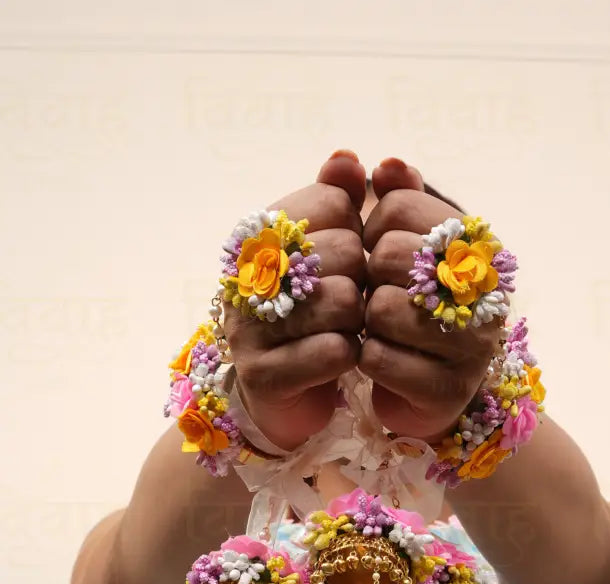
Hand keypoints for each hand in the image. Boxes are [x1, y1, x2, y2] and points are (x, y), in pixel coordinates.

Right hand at [226, 153, 366, 450]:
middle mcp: (245, 275)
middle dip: (360, 279)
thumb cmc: (310, 313)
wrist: (281, 393)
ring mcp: (248, 327)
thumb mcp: (325, 250)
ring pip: (343, 302)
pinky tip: (337, 359)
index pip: (333, 203)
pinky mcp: (264, 374)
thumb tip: (347, 158)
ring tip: (343, 330)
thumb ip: (336, 200)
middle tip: (347, 301)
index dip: (355, 230)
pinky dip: (348, 356)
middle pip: (342, 251)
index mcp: (257, 234)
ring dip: (357, 321)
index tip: (344, 257)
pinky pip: (336, 352)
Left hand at [361, 159, 502, 441]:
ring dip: (368, 322)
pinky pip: (378, 358)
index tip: (380, 252)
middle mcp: (486, 292)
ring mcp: (473, 345)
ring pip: (383, 309)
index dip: (372, 230)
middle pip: (390, 254)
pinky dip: (368, 359)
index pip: (397, 207)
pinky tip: (383, 360)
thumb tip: (386, 164)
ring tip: (383, 329)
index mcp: (478, 246)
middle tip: (380, 294)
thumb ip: (399, 201)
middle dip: (370, 277)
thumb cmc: (415, 310)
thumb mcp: (408, 248)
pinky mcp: (447, 390)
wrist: (430, 392)